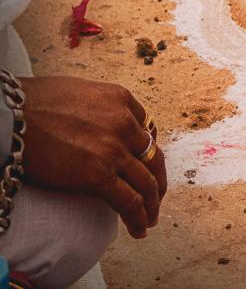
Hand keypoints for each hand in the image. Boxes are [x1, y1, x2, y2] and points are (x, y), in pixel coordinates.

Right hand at [18, 76, 167, 238]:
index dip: (148, 152)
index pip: (147, 129)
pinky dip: (138, 218)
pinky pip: (129, 202)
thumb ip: (98, 107)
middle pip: (152, 157)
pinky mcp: (98, 175)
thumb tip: (100, 122)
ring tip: (149, 219)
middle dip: (157, 181)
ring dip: (152, 205)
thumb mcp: (78, 90)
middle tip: (156, 197)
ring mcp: (113, 150)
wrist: (9, 116)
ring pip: (145, 182)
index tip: (146, 166)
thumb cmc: (31, 102)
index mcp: (120, 99)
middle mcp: (124, 123)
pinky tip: (138, 229)